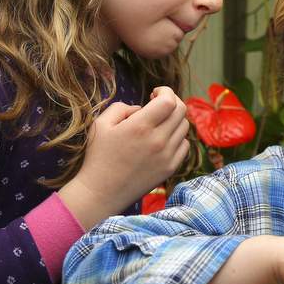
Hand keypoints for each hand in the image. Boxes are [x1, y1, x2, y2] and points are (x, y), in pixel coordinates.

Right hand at [59, 86, 189, 228]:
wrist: (102, 192)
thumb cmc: (99, 156)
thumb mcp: (101, 124)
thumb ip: (122, 108)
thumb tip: (142, 108)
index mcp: (140, 127)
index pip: (169, 101)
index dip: (165, 91)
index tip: (154, 93)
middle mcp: (158, 140)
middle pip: (181, 111)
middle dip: (172, 101)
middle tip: (158, 104)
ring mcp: (167, 156)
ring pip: (184, 127)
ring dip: (174, 119)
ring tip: (159, 122)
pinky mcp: (171, 168)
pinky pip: (184, 145)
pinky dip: (177, 137)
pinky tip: (163, 139)